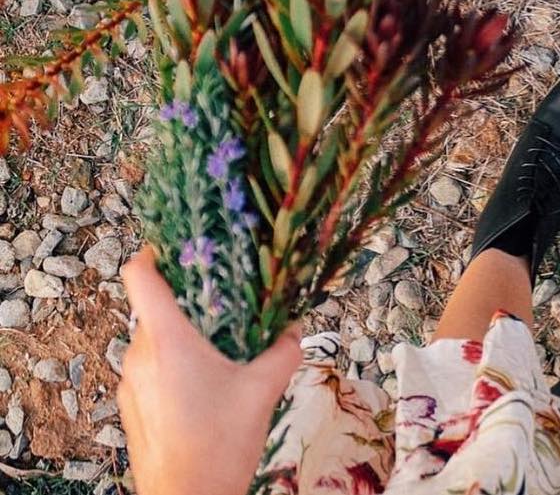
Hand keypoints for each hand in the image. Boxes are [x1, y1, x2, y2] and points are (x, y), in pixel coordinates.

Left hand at [118, 248, 301, 494]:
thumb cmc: (219, 444)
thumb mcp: (263, 390)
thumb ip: (283, 351)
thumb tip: (294, 329)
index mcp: (167, 340)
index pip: (140, 275)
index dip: (154, 252)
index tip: (178, 248)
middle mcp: (140, 355)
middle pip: (153, 308)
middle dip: (187, 303)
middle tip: (223, 305)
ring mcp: (132, 382)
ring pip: (152, 341)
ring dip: (182, 338)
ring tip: (220, 353)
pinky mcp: (133, 406)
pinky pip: (150, 370)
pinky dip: (174, 367)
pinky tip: (205, 388)